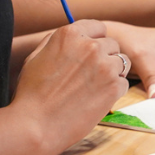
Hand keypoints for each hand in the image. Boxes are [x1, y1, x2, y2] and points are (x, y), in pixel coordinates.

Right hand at [10, 19, 127, 154]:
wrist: (35, 126)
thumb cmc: (31, 94)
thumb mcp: (36, 57)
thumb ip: (57, 41)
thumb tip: (74, 34)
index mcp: (70, 34)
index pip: (98, 27)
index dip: (95, 41)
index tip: (90, 54)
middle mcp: (91, 46)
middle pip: (112, 45)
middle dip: (104, 58)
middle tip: (88, 76)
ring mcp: (105, 65)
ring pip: (122, 62)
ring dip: (112, 73)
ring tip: (92, 88)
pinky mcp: (114, 86)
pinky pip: (123, 83)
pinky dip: (113, 91)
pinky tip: (96, 100)